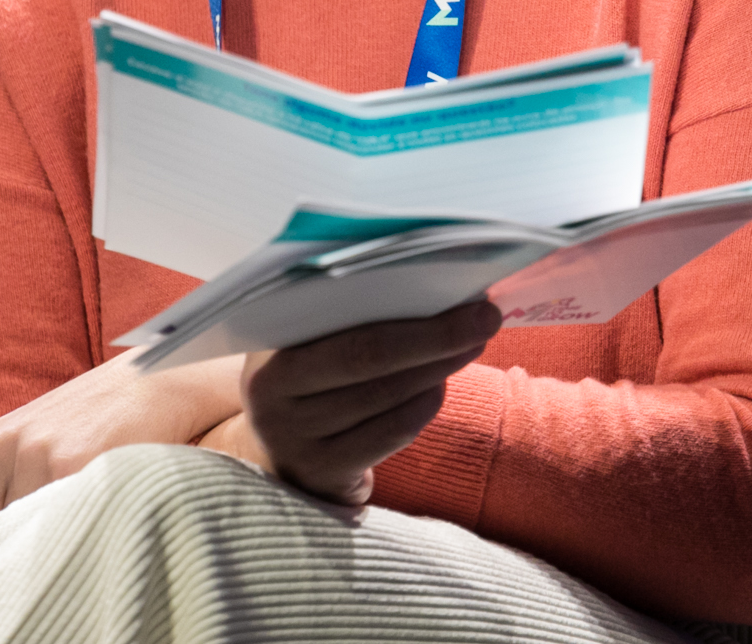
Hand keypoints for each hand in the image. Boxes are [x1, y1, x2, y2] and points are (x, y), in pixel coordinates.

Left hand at [0, 349, 242, 566]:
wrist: (166, 379)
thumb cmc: (110, 418)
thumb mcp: (45, 440)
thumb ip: (14, 484)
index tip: (32, 544)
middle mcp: (7, 447)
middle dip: (23, 550)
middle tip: (65, 534)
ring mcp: (41, 455)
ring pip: (25, 543)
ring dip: (54, 545)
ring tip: (90, 521)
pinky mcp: (76, 464)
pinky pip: (61, 530)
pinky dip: (79, 537)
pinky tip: (104, 516)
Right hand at [215, 300, 501, 504]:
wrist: (287, 461)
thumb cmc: (312, 383)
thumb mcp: (307, 346)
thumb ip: (343, 313)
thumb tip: (434, 281)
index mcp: (265, 342)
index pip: (334, 311)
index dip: (397, 294)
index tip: (452, 282)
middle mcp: (268, 390)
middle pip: (366, 354)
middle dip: (434, 334)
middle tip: (486, 317)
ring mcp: (291, 436)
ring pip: (383, 393)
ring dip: (438, 367)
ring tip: (472, 345)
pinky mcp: (322, 471)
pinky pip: (390, 432)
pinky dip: (424, 406)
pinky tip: (440, 388)